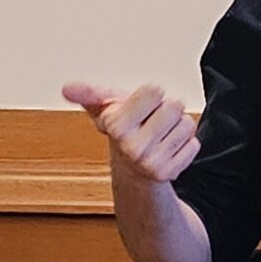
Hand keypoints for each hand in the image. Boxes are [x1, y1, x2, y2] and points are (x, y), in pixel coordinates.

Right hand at [62, 81, 198, 183]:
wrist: (132, 169)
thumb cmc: (123, 131)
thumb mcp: (105, 108)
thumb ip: (88, 94)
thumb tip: (67, 88)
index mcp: (116, 125)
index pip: (155, 90)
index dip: (150, 95)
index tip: (140, 107)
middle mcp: (133, 147)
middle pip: (174, 105)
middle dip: (166, 109)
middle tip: (152, 121)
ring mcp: (152, 162)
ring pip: (187, 124)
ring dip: (176, 126)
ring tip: (159, 134)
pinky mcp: (170, 173)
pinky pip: (194, 144)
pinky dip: (185, 144)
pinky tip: (167, 149)